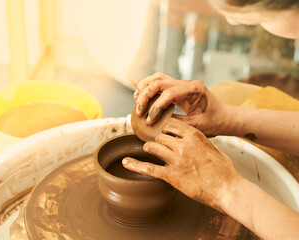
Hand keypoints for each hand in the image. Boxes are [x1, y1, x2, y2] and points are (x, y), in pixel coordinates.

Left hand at [123, 118, 243, 211]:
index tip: (163, 132)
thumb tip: (191, 138)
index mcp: (194, 135)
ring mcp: (176, 160)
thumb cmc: (224, 170)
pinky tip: (126, 162)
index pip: (170, 124)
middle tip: (158, 145)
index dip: (164, 128)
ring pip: (153, 147)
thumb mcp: (214, 148)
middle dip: (158, 140)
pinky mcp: (172, 176)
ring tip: (148, 151)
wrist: (228, 189)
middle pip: (160, 136)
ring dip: (150, 149)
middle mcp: (183, 145)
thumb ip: (200, 141)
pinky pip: (149, 168)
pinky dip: (135, 165)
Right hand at [132, 72, 234, 136]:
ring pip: (158, 78)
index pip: (169, 92)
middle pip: (159, 81)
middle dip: (145, 94)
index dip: (156, 106)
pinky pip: (160, 82)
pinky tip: (135, 84)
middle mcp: (187, 83)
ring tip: (136, 100)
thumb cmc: (215, 123)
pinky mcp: (178, 89)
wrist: (225, 117)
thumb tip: (158, 124)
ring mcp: (182, 84)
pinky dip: (148, 84)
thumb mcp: (198, 126)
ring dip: (144, 87)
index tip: (149, 120)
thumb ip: (179, 123)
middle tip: (139, 111)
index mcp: (194, 90)